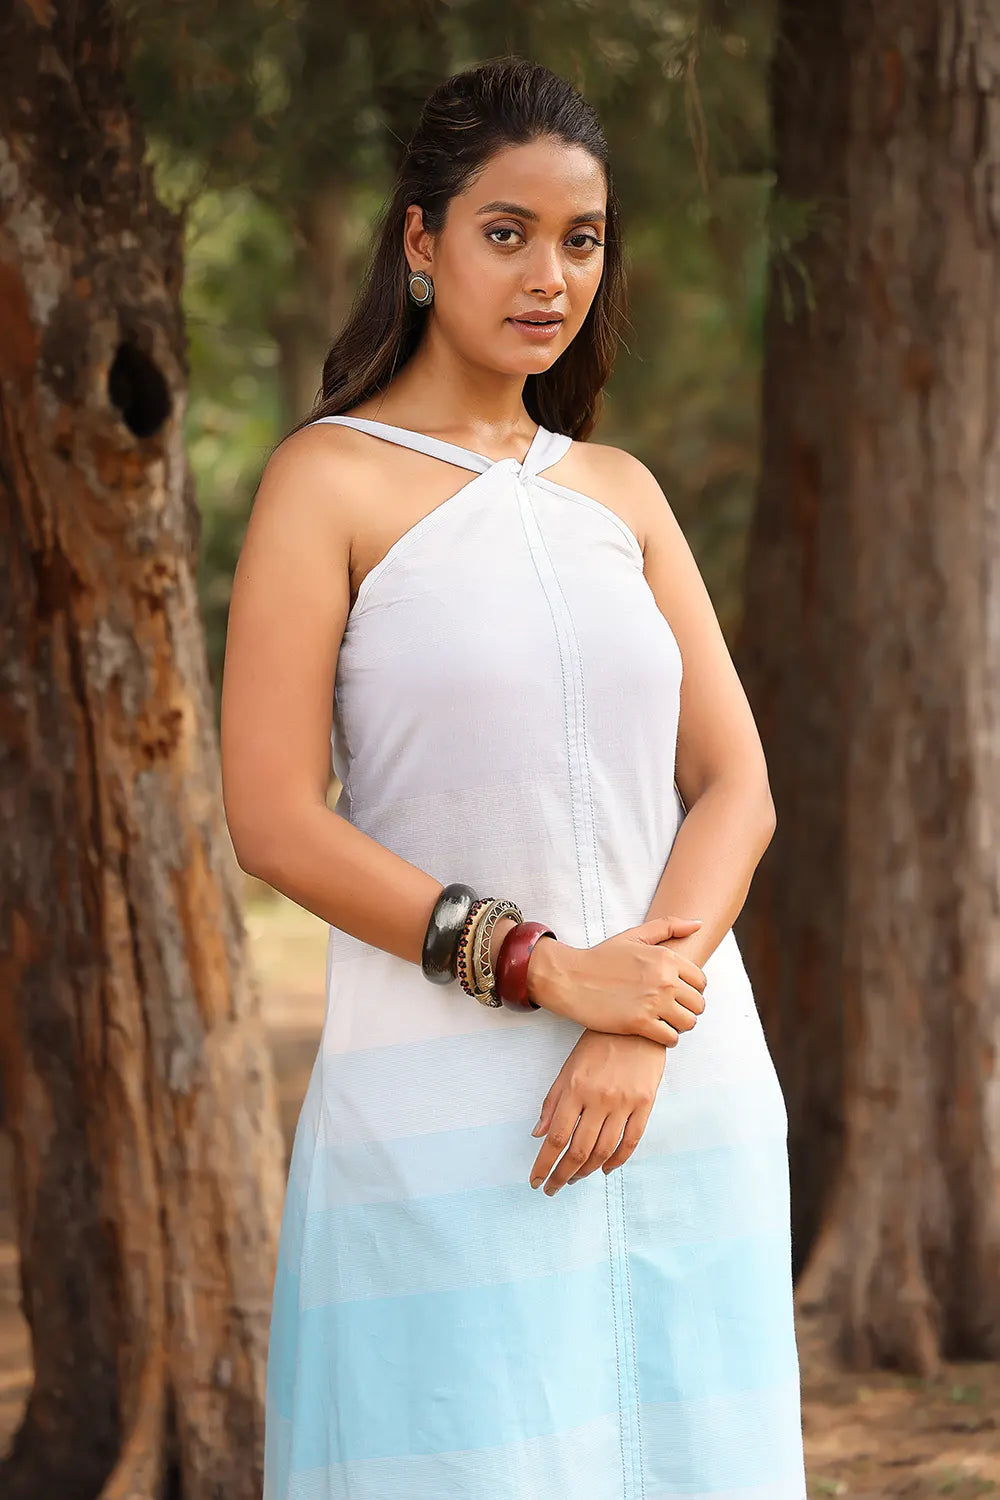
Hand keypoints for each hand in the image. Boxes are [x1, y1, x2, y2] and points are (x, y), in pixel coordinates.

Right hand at [526, 916, 707, 1044]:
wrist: (570, 979)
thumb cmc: (601, 958)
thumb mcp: (634, 935)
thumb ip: (669, 926)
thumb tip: (699, 924)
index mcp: (666, 958)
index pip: (701, 982)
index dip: (691, 989)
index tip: (676, 993)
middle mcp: (664, 980)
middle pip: (698, 1004)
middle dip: (686, 1008)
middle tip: (669, 1009)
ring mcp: (653, 1002)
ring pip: (689, 1023)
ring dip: (679, 1025)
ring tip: (664, 1021)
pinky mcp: (640, 1023)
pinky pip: (671, 1038)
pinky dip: (666, 1038)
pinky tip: (654, 1031)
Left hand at [528, 1029, 666, 1193]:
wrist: (635, 1026)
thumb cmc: (596, 1046)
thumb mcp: (568, 1069)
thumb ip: (552, 1102)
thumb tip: (538, 1134)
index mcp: (575, 1089)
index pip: (556, 1137)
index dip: (544, 1164)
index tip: (536, 1181)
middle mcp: (599, 1099)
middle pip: (579, 1150)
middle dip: (563, 1175)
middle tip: (554, 1188)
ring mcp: (624, 1103)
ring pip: (604, 1150)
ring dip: (587, 1171)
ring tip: (575, 1179)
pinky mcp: (645, 1104)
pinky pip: (630, 1141)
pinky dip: (617, 1161)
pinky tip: (605, 1169)